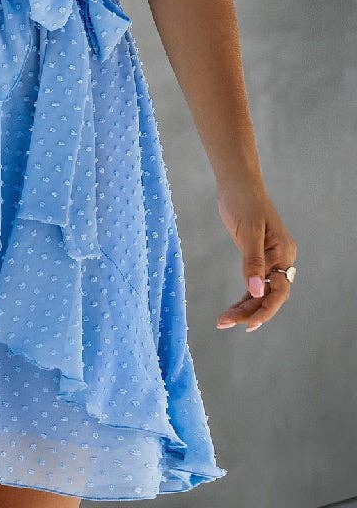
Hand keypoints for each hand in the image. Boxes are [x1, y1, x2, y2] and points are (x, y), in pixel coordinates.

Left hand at [214, 177, 296, 332]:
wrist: (237, 182)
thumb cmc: (243, 201)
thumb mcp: (248, 231)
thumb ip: (252, 262)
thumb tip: (256, 291)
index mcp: (284, 253)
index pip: (279, 290)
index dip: (265, 310)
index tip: (249, 324)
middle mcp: (280, 259)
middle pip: (269, 295)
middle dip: (250, 311)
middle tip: (225, 322)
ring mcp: (269, 258)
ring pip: (261, 291)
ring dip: (245, 307)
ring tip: (224, 320)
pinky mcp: (256, 256)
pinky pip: (254, 282)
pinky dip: (244, 296)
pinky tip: (233, 309)